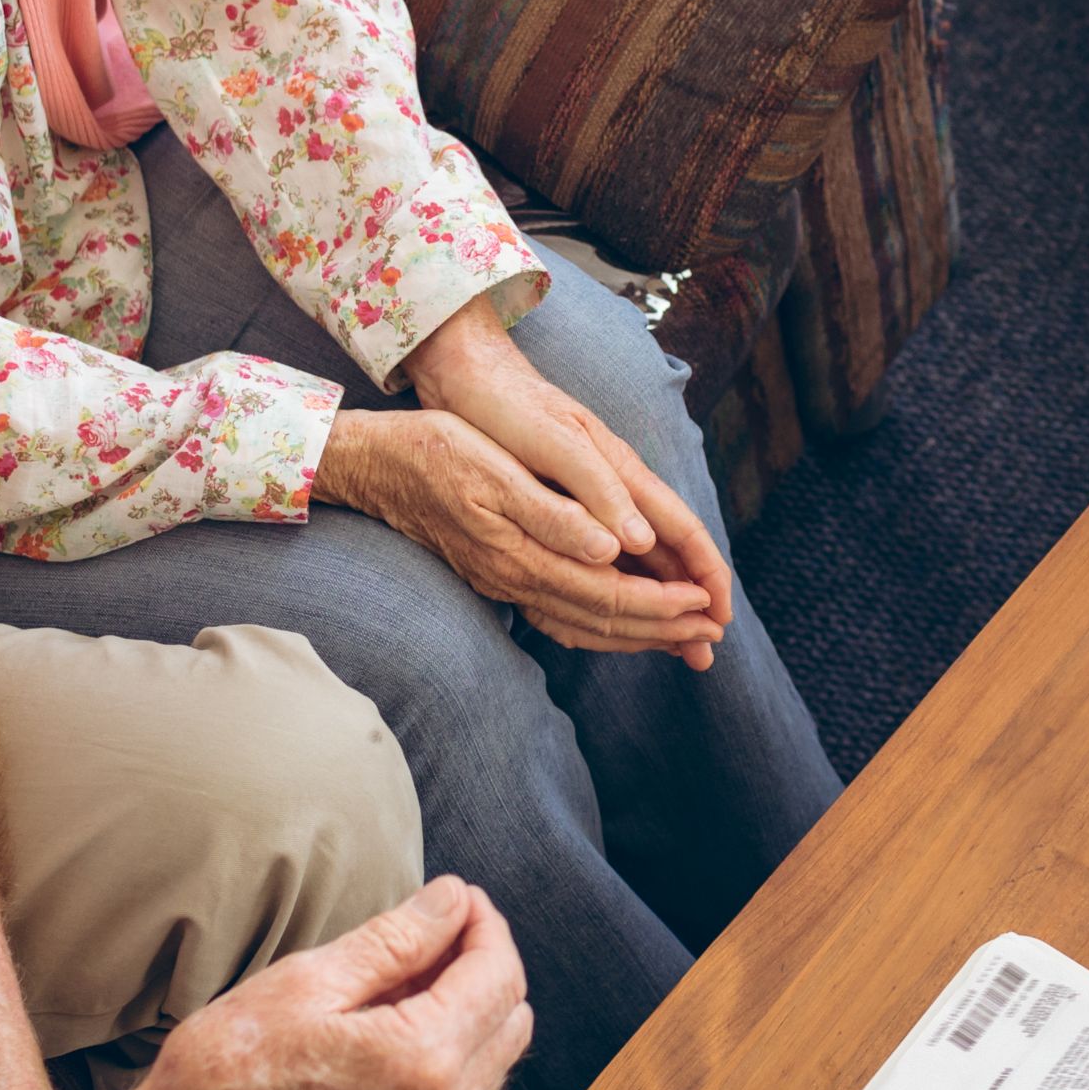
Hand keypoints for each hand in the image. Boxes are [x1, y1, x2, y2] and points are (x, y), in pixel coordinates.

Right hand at [134, 877, 534, 1089]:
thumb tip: (455, 899)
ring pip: (496, 1060)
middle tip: (431, 930)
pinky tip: (397, 1028)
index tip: (458, 897)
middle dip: (484, 964)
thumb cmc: (228, 1064)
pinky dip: (451, 1055)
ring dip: (471, 1010)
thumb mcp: (308, 980)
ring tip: (407, 979)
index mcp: (419, 1061)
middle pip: (511, 1017)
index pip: (497, 975)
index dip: (484, 924)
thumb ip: (397, 939)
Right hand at [316, 307, 727, 665]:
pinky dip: (599, 628)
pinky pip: (559, 617)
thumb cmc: (436, 452)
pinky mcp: (498, 576)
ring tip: (683, 637)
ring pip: (583, 626)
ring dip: (637, 634)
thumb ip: (554, 514)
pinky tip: (620, 625)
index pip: (609, 594)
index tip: (707, 604)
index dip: (663, 604)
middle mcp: (516, 579)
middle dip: (664, 629)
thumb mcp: (494, 470)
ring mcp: (505, 583)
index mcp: (523, 553)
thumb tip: (610, 550)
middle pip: (603, 620)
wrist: (375, 465)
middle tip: (714, 633)